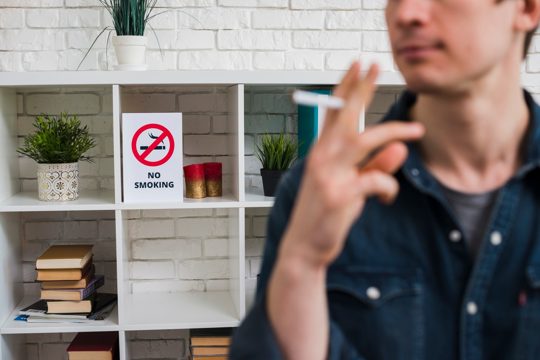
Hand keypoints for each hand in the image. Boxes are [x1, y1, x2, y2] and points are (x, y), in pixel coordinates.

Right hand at [280, 61, 424, 268]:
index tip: (357, 65)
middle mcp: (321, 158)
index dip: (344, 87)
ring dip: (394, 132)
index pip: (331, 113)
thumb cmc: (327, 214)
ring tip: (418, 129)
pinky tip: (386, 199)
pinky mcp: (340, 194)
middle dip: (360, 89)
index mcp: (321, 152)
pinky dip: (389, 188)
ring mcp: (328, 175)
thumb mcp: (352, 186)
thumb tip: (401, 148)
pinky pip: (377, 180)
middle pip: (344, 115)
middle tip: (374, 65)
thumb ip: (375, 166)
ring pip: (365, 140)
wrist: (305, 246)